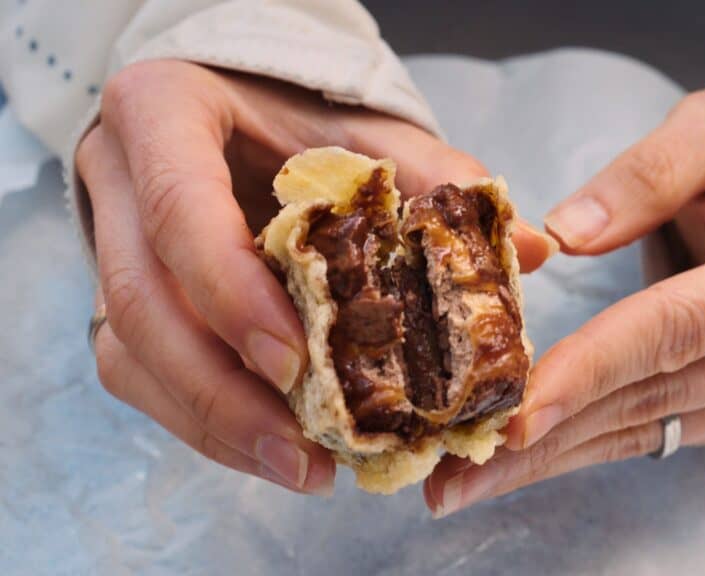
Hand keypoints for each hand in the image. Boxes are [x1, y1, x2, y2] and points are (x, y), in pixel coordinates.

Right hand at [79, 60, 554, 494]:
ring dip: (214, 424)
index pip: (181, 211)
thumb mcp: (367, 132)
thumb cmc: (303, 118)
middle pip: (140, 302)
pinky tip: (273, 448)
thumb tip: (531, 249)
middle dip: (222, 391)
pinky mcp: (122, 299)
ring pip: (129, 352)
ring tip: (302, 469)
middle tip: (307, 452)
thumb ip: (435, 181)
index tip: (297, 364)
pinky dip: (206, 421)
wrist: (243, 113)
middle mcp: (118, 181)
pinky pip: (141, 374)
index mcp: (164, 113)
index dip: (232, 294)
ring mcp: (107, 243)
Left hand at [424, 89, 704, 515]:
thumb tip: (568, 234)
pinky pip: (647, 439)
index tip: (517, 407)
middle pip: (650, 395)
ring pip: (641, 431)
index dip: (592, 365)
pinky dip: (574, 452)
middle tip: (453, 473)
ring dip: (546, 462)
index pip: (676, 326)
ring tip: (460, 485)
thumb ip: (651, 171)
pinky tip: (513, 470)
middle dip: (548, 434)